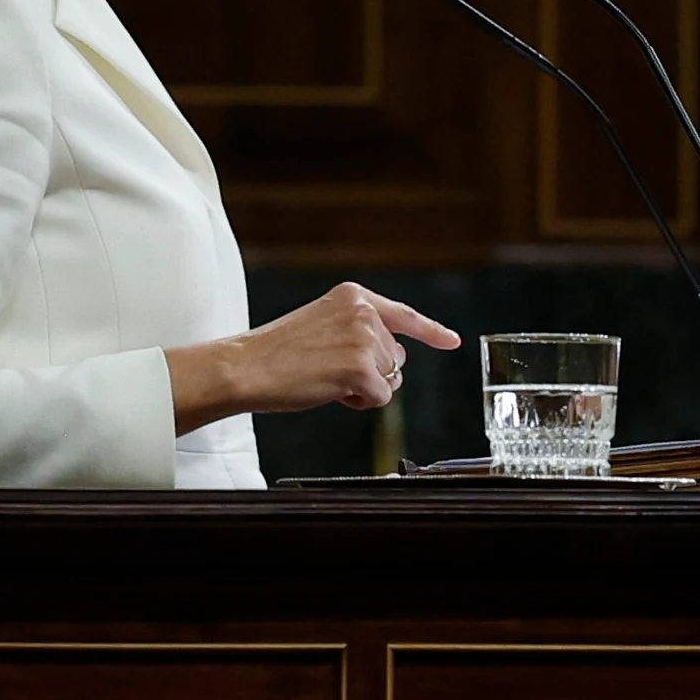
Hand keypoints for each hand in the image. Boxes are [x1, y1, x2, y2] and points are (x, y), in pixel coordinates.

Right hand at [168, 282, 460, 429]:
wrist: (246, 367)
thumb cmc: (278, 353)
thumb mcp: (324, 325)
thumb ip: (361, 333)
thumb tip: (396, 361)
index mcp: (353, 296)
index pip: (403, 315)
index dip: (432, 332)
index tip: (452, 341)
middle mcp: (364, 313)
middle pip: (396, 357)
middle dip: (371, 372)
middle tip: (329, 370)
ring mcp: (364, 339)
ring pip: (390, 379)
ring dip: (364, 388)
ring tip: (326, 378)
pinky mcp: (361, 368)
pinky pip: (380, 398)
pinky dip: (360, 402)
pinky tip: (332, 391)